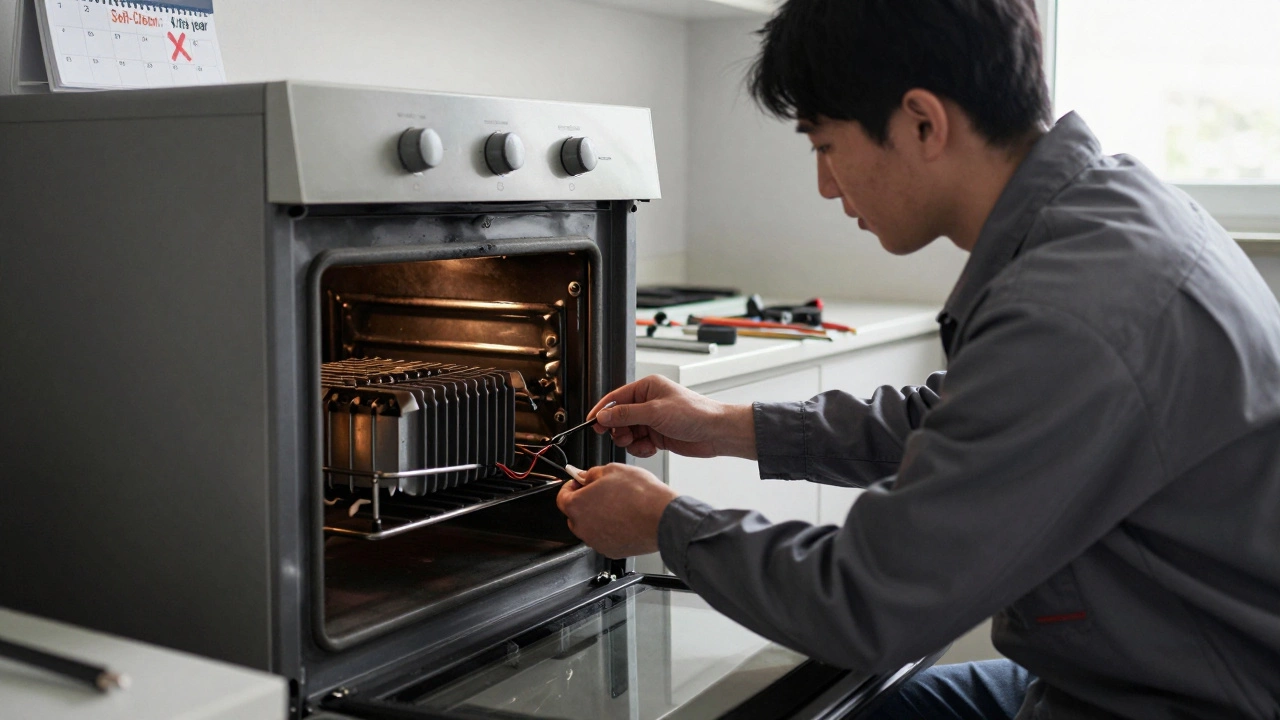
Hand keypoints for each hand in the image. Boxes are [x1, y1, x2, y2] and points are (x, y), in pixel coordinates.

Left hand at [556, 463, 678, 558]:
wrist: (662, 518)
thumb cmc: (640, 495)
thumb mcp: (612, 470)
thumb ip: (591, 473)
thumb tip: (584, 476)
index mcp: (576, 506)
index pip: (562, 497)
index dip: (571, 487)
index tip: (578, 483)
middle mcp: (582, 527)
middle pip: (575, 514)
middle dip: (585, 502)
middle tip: (601, 491)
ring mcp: (596, 542)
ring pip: (591, 527)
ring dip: (598, 517)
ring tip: (618, 504)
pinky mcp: (611, 551)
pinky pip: (605, 538)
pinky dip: (610, 530)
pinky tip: (625, 518)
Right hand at [589, 375, 757, 459]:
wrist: (716, 433)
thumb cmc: (694, 413)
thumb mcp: (655, 412)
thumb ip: (626, 414)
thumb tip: (603, 416)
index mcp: (647, 388)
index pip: (616, 398)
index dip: (602, 411)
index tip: (591, 423)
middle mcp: (648, 402)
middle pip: (619, 417)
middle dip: (619, 429)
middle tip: (624, 436)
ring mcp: (652, 420)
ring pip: (627, 432)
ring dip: (630, 441)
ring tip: (641, 442)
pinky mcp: (658, 435)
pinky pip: (638, 443)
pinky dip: (641, 448)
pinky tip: (651, 448)